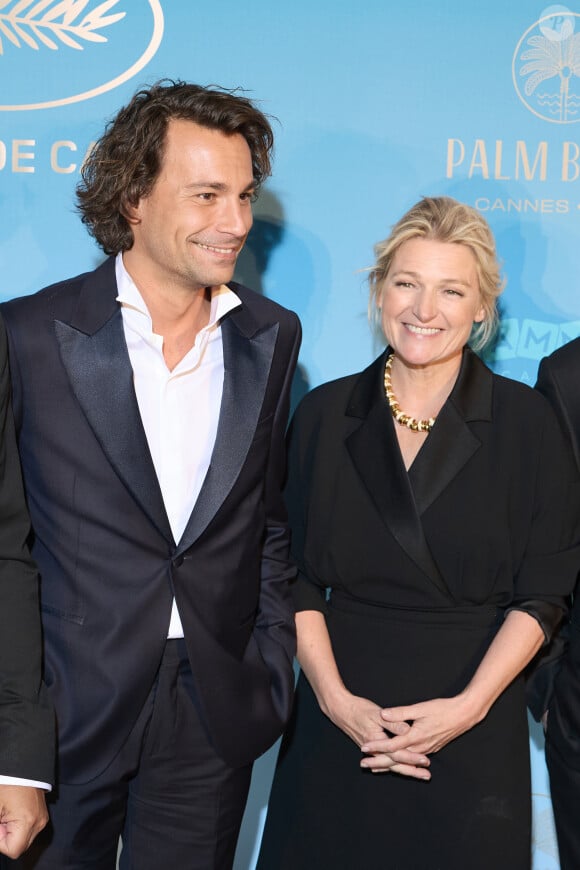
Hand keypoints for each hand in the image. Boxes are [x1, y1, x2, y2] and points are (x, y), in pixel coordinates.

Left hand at [0, 786, 47, 858]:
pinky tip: (14, 813)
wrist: (22, 768)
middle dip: (7, 837)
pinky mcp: (42, 814)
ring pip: (24, 839)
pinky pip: (29, 830)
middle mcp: (39, 822)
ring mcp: (42, 818)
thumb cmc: (9, 783)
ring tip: (8, 814)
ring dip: (13, 832)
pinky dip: (19, 826)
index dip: (1, 842)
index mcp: (28, 822)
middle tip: (2, 819)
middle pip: (20, 847)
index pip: (13, 850)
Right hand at [326, 691, 430, 779]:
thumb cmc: (358, 709)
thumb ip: (393, 723)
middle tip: (427, 776)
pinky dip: (392, 766)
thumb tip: (408, 730)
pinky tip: (398, 769)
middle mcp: (374, 750)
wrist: (340, 709)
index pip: (398, 754)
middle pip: (395, 764)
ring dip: (405, 770)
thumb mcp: (376, 713)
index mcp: (377, 741)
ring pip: (390, 764)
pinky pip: (383, 761)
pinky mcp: (370, 748)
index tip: (425, 761)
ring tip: (419, 774)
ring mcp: (371, 751)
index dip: (412, 757)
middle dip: (411, 770)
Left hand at [360, 694, 482, 769]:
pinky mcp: (431, 748)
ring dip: (388, 764)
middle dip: (379, 762)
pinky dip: (401, 762)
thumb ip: (401, 712)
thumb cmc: (443, 709)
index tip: (364, 748)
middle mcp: (421, 748)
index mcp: (416, 737)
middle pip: (396, 759)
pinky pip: (412, 759)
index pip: (392, 745)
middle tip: (363, 764)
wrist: (464, 715)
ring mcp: (427, 750)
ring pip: (404, 761)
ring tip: (374, 767)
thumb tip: (383, 714)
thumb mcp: (420, 708)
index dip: (377, 747)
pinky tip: (395, 762)